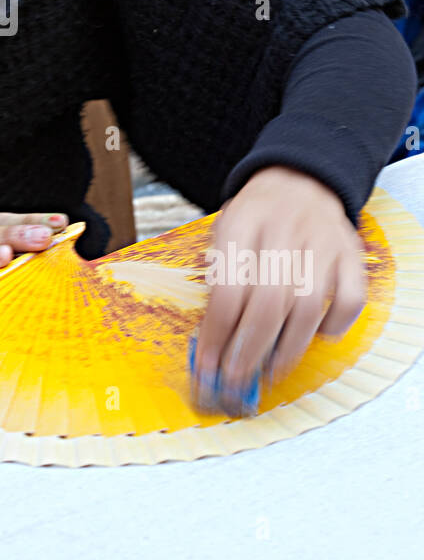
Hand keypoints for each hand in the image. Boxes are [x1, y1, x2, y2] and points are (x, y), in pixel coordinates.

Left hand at [192, 166, 367, 411]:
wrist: (299, 179)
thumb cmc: (255, 216)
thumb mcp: (223, 231)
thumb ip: (217, 278)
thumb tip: (210, 341)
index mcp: (243, 223)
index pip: (228, 289)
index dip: (217, 334)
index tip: (208, 364)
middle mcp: (285, 230)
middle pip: (268, 303)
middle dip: (249, 350)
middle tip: (237, 380)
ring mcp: (322, 242)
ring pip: (307, 306)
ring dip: (287, 348)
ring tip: (270, 371)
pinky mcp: (350, 254)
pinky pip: (348, 300)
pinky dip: (333, 325)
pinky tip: (314, 337)